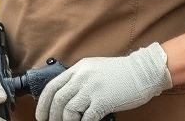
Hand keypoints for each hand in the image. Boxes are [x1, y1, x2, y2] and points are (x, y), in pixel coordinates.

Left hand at [36, 43, 172, 120]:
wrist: (143, 71)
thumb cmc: (121, 73)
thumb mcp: (95, 69)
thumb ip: (80, 79)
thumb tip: (67, 96)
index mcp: (79, 68)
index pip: (53, 86)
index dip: (43, 103)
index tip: (41, 115)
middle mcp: (82, 77)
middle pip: (58, 99)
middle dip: (52, 116)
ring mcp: (92, 88)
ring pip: (69, 110)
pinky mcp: (103, 100)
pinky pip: (86, 118)